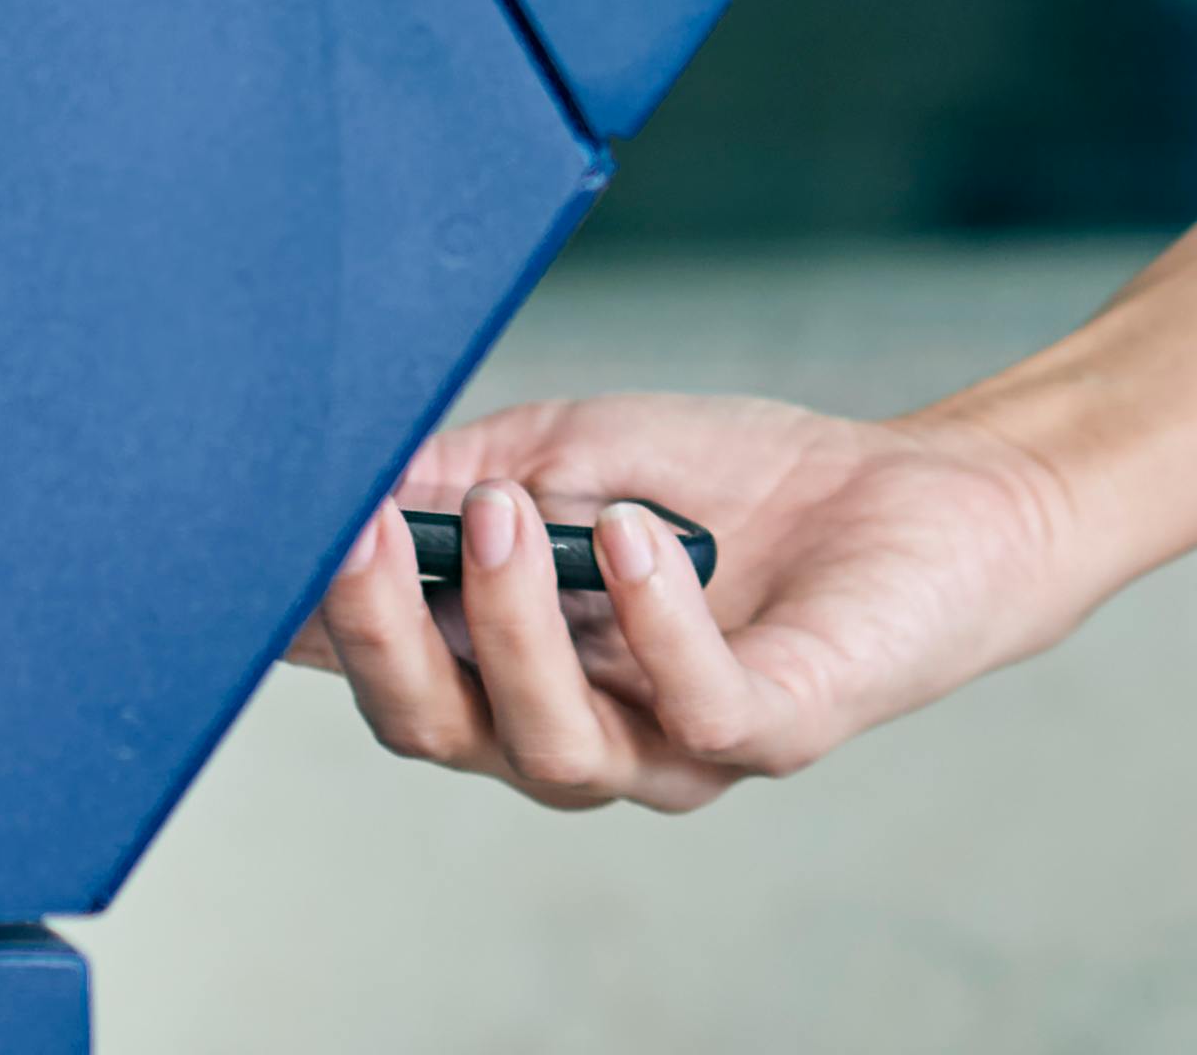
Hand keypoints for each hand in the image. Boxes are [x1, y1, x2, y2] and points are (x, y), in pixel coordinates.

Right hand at [282, 390, 1089, 810]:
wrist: (921, 492)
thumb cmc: (745, 482)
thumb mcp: (576, 449)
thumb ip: (465, 472)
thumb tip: (351, 476)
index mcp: (516, 670)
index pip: (389, 679)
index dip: (321, 636)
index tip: (276, 550)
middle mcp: (582, 730)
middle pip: (442, 732)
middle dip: (387, 637)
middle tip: (363, 532)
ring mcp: (677, 747)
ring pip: (553, 747)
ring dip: (512, 628)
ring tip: (509, 512)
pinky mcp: (774, 729)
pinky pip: (695, 708)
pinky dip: (650, 619)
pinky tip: (631, 532)